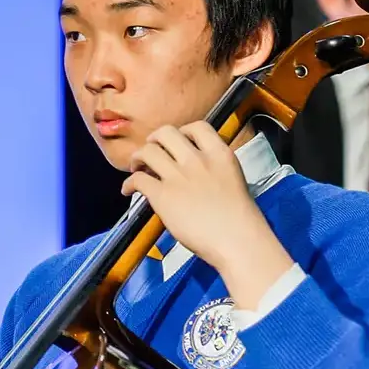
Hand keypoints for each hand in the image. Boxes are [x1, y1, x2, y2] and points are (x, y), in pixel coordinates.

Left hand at [120, 124, 292, 309]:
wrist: (237, 241)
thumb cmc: (239, 220)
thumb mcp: (233, 180)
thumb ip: (214, 169)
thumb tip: (193, 171)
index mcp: (220, 154)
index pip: (197, 127)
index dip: (182, 132)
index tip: (177, 142)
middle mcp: (197, 160)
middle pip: (166, 133)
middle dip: (154, 140)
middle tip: (151, 150)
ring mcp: (179, 177)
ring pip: (147, 152)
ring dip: (137, 158)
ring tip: (136, 167)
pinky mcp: (163, 196)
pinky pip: (138, 179)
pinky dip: (129, 183)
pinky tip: (129, 190)